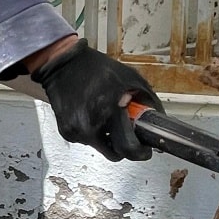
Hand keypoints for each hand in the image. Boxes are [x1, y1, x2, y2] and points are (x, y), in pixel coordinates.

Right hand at [33, 40, 161, 160]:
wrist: (62, 64)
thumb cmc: (96, 68)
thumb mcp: (131, 78)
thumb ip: (148, 100)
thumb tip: (156, 120)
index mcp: (109, 111)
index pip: (129, 148)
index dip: (140, 152)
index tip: (144, 149)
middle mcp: (90, 125)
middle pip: (115, 154)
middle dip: (124, 146)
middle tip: (127, 134)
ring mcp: (76, 131)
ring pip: (101, 147)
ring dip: (107, 137)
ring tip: (106, 115)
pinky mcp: (67, 132)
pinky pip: (87, 140)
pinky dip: (93, 132)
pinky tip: (91, 114)